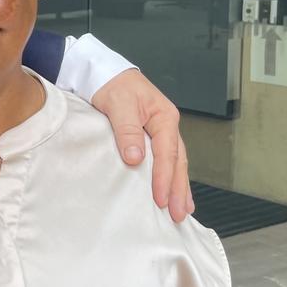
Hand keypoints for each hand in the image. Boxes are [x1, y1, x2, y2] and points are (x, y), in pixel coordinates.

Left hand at [91, 69, 193, 221]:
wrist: (103, 71)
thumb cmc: (112, 84)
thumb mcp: (118, 104)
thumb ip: (127, 130)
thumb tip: (136, 158)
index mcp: (164, 116)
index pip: (167, 152)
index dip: (164, 177)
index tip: (161, 199)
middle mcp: (167, 125)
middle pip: (178, 161)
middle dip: (179, 189)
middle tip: (178, 214)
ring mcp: (161, 131)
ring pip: (175, 163)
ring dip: (179, 186)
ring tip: (183, 210)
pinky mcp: (151, 136)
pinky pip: (166, 159)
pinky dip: (171, 177)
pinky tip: (173, 191)